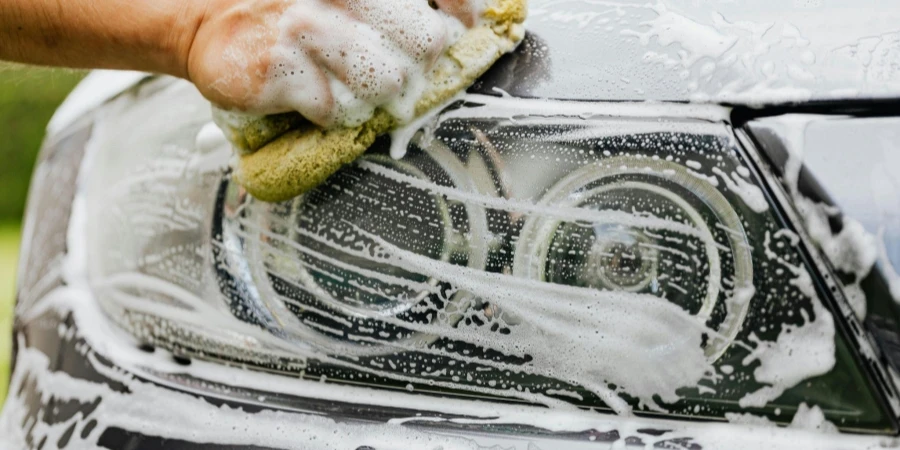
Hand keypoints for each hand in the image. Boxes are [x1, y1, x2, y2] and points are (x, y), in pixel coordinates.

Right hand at [186, 0, 481, 127]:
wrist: (204, 16)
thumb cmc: (286, 5)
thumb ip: (397, 5)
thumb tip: (459, 21)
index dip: (461, 13)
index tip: (461, 26)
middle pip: (428, 44)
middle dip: (414, 63)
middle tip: (384, 62)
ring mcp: (306, 26)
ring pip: (387, 83)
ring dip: (370, 92)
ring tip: (341, 78)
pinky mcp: (278, 68)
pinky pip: (335, 110)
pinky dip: (326, 110)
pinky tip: (307, 90)